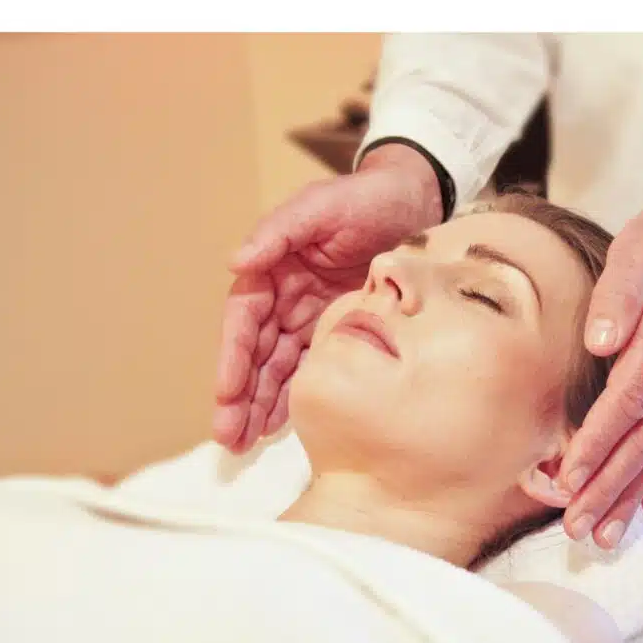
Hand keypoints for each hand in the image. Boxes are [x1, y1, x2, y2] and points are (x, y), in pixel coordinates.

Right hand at [213, 144, 442, 452]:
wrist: (416, 202)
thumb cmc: (365, 198)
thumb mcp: (321, 206)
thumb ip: (279, 230)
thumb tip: (236, 262)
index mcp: (274, 267)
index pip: (245, 319)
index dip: (234, 357)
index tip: (227, 393)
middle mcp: (286, 296)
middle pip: (255, 352)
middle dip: (239, 396)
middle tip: (229, 437)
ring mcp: (311, 315)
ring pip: (277, 367)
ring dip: (259, 404)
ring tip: (245, 443)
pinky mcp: (340, 329)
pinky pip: (310, 367)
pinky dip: (294, 396)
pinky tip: (279, 427)